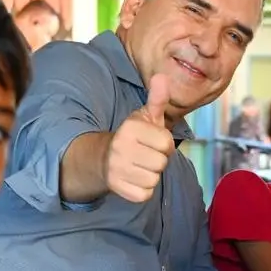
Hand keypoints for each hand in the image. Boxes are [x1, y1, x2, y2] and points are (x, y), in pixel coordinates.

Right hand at [105, 74, 174, 202]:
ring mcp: (117, 169)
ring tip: (140, 166)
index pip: (167, 143)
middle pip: (161, 163)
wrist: (103, 159)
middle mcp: (121, 147)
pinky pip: (145, 194)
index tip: (152, 142)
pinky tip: (135, 179)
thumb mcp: (144, 116)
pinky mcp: (116, 187)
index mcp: (130, 128)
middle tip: (146, 155)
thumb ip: (157, 99)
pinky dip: (144, 190)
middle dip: (158, 160)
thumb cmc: (133, 137)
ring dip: (151, 175)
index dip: (164, 144)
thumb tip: (162, 76)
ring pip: (154, 179)